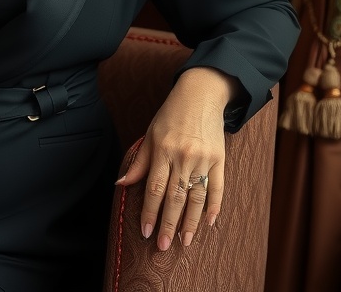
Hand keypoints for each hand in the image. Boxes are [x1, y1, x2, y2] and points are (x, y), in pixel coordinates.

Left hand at [115, 67, 237, 249]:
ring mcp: (203, 158)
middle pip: (175, 197)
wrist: (200, 94)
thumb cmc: (170, 115)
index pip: (154, 188)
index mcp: (162, 150)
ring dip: (190, 222)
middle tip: (162, 246)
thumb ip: (139, 162)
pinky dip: (214, 206)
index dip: (149, 212)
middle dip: (168, 224)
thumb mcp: (150, 134)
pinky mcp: (219, 158)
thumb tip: (121, 184)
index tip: (145, 232)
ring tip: (185, 242)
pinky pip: (218, 187)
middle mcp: (183, 156)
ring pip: (196, 196)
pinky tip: (208, 223)